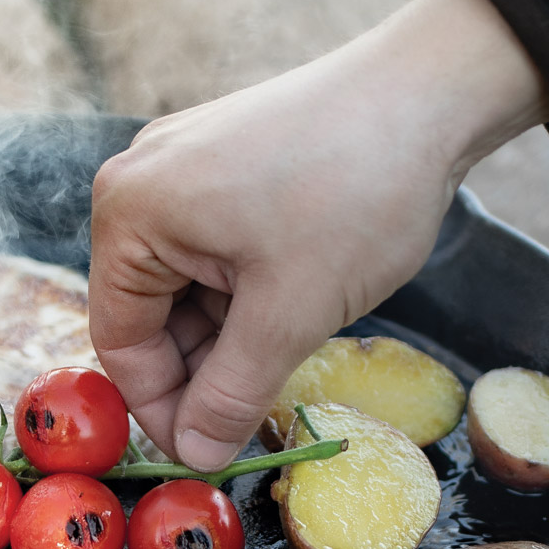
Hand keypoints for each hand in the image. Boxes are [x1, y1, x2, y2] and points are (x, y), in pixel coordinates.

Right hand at [88, 0, 548, 469]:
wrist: (429, 92)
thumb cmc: (353, 193)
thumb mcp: (289, 314)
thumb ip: (231, 394)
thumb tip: (196, 456)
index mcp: (130, 212)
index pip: (119, 341)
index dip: (162, 408)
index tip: (209, 452)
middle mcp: (139, 181)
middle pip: (149, 313)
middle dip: (201, 369)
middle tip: (255, 416)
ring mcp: (182, 166)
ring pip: (187, 286)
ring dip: (230, 333)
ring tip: (291, 348)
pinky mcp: (224, 160)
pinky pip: (214, 249)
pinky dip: (247, 291)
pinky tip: (295, 305)